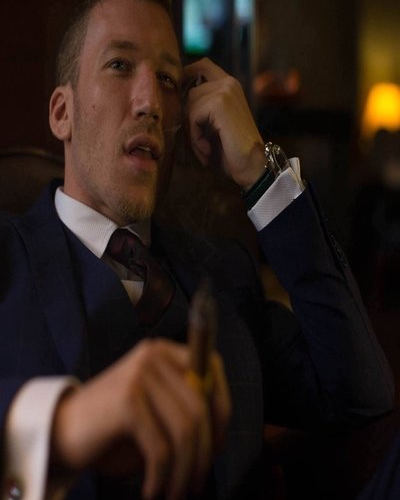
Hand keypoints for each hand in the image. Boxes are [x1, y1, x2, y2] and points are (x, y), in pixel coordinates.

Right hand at [50, 338, 230, 499]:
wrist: (60, 432)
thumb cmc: (114, 429)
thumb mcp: (156, 413)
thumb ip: (185, 412)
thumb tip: (219, 436)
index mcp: (164, 353)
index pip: (211, 369)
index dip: (221, 410)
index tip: (217, 448)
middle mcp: (154, 356)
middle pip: (200, 406)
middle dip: (205, 452)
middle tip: (197, 481)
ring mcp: (140, 375)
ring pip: (185, 429)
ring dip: (185, 470)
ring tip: (177, 492)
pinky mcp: (127, 400)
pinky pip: (161, 447)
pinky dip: (162, 476)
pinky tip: (154, 490)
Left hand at [184, 57, 264, 189]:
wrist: (251, 164)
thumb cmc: (232, 149)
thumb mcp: (215, 123)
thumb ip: (202, 107)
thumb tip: (175, 100)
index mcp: (230, 85)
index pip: (203, 65)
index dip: (187, 73)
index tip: (178, 92)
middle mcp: (228, 82)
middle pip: (190, 92)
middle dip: (189, 119)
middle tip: (198, 142)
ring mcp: (225, 91)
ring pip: (189, 106)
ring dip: (192, 132)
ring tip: (204, 148)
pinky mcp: (219, 103)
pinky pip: (193, 117)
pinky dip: (195, 137)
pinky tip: (207, 149)